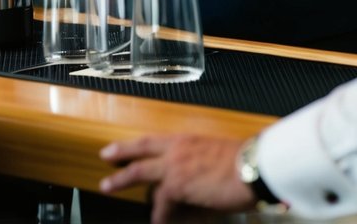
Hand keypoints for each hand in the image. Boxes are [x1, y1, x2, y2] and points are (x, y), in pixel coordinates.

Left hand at [99, 134, 255, 222]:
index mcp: (185, 139)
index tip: (117, 145)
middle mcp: (176, 148)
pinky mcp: (177, 184)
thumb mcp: (214, 156)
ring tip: (108, 188)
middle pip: (140, 150)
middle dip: (119, 154)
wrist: (252, 168)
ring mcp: (174, 165)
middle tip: (104, 157)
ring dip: (122, 182)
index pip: (152, 140)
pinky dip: (158, 215)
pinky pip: (161, 203)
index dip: (133, 143)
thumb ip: (196, 163)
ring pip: (139, 173)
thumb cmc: (241, 162)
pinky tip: (158, 222)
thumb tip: (188, 180)